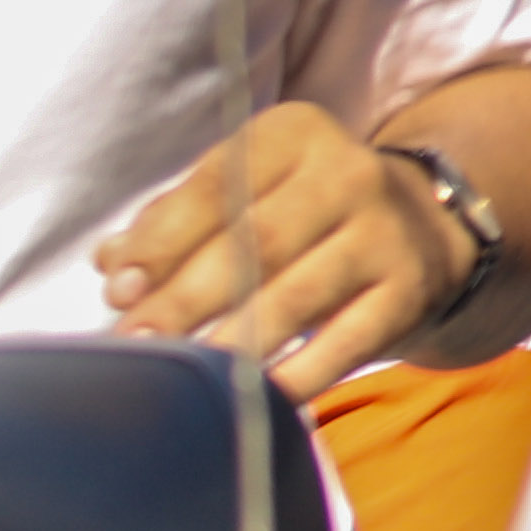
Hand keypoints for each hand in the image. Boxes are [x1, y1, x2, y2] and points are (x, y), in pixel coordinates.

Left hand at [93, 103, 479, 392]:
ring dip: (231, 343)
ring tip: (186, 376)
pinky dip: (293, 378)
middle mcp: (348, 173)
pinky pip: (344, 345)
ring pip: (297, 296)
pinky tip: (251, 398)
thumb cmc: (296, 211)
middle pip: (256, 243)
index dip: (163, 242)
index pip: (220, 184)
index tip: (118, 291)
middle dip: (185, 299)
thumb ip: (172, 223)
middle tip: (135, 344)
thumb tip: (111, 265)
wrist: (419, 228)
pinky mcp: (409, 292)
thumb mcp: (243, 192)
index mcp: (295, 133)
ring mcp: (386, 233)